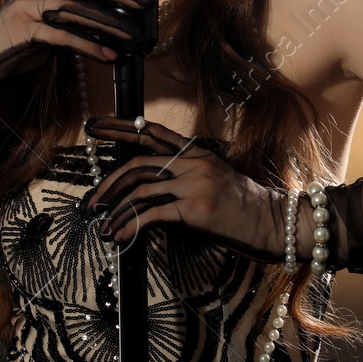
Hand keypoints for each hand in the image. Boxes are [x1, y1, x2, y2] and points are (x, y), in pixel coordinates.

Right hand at [0, 0, 155, 81]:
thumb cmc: (18, 37)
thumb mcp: (47, 17)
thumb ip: (74, 13)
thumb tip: (110, 20)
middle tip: (146, 0)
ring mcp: (30, 9)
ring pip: (77, 9)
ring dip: (110, 23)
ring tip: (133, 36)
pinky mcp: (27, 32)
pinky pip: (63, 37)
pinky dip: (90, 46)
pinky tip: (109, 56)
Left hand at [85, 116, 287, 261]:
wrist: (272, 222)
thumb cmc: (242, 205)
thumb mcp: (214, 178)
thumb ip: (184, 176)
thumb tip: (149, 189)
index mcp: (196, 153)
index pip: (152, 131)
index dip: (121, 126)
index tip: (95, 125)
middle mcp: (193, 163)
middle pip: (138, 162)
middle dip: (109, 182)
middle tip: (91, 200)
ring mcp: (194, 184)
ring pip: (141, 190)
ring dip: (116, 210)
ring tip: (102, 225)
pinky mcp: (195, 209)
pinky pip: (153, 215)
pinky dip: (131, 226)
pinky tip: (121, 236)